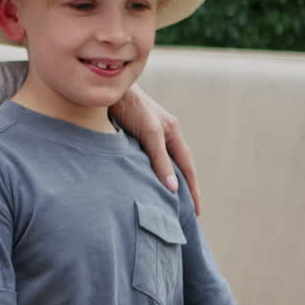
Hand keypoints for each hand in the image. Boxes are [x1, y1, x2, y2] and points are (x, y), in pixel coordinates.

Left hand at [110, 84, 200, 214]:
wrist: (108, 90)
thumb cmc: (131, 106)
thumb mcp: (150, 133)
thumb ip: (160, 160)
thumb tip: (173, 188)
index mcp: (172, 132)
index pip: (187, 167)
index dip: (192, 190)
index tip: (196, 212)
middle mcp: (163, 134)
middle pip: (176, 167)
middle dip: (181, 189)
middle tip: (182, 213)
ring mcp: (147, 134)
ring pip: (158, 164)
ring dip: (162, 182)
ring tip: (162, 205)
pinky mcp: (130, 136)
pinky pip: (142, 160)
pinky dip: (145, 174)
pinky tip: (140, 185)